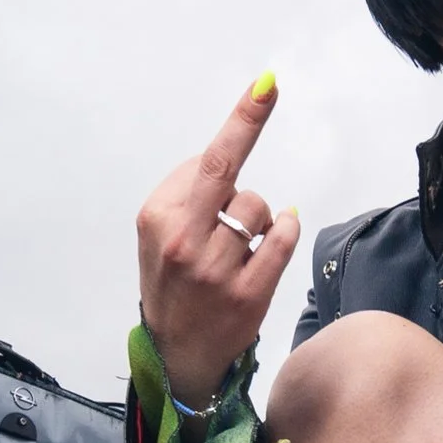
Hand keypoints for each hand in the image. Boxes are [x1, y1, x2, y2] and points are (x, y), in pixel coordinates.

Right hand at [136, 75, 301, 406]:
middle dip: (247, 121)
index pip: (206, 163)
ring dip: (259, 218)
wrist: (176, 354)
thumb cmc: (173, 285)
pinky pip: (281, 240)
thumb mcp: (159, 236)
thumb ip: (187, 197)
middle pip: (225, 170)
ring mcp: (214, 270)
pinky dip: (284, 231)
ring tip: (240, 246)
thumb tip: (228, 154)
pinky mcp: (246, 295)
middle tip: (267, 88)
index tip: (263, 87)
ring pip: (258, 207)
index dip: (240, 128)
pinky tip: (273, 238)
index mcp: (157, 218)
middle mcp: (182, 241)